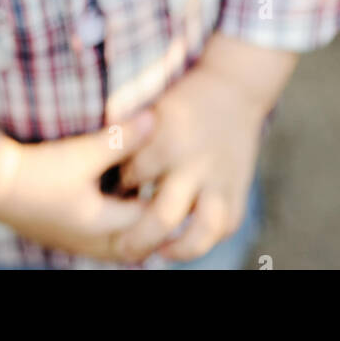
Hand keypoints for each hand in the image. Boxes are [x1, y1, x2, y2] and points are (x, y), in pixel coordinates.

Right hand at [0, 110, 163, 261]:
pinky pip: (96, 237)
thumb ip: (122, 137)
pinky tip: (110, 196)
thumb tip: (157, 118)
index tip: (179, 178)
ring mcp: (72, 241)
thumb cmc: (40, 170)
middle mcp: (89, 242)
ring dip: (129, 223)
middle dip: (152, 222)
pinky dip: (110, 222)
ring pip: (114, 243)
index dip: (166, 200)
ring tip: (142, 194)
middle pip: (135, 243)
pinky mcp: (58, 232)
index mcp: (102, 227)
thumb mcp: (84, 152)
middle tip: (168, 194)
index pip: (150, 222)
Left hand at [112, 61, 269, 263]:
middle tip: (123, 248)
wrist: (233, 88)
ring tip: (162, 252)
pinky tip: (186, 240)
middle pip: (163, 216)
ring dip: (180, 249)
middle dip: (139, 239)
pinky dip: (207, 238)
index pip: (132, 178)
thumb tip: (100, 175)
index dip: (117, 192)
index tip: (109, 198)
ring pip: (202, 230)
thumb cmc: (180, 102)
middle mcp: (194, 162)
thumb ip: (127, 140)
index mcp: (168, 138)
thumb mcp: (151, 111)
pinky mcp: (238, 187)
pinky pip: (225, 226)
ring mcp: (219, 178)